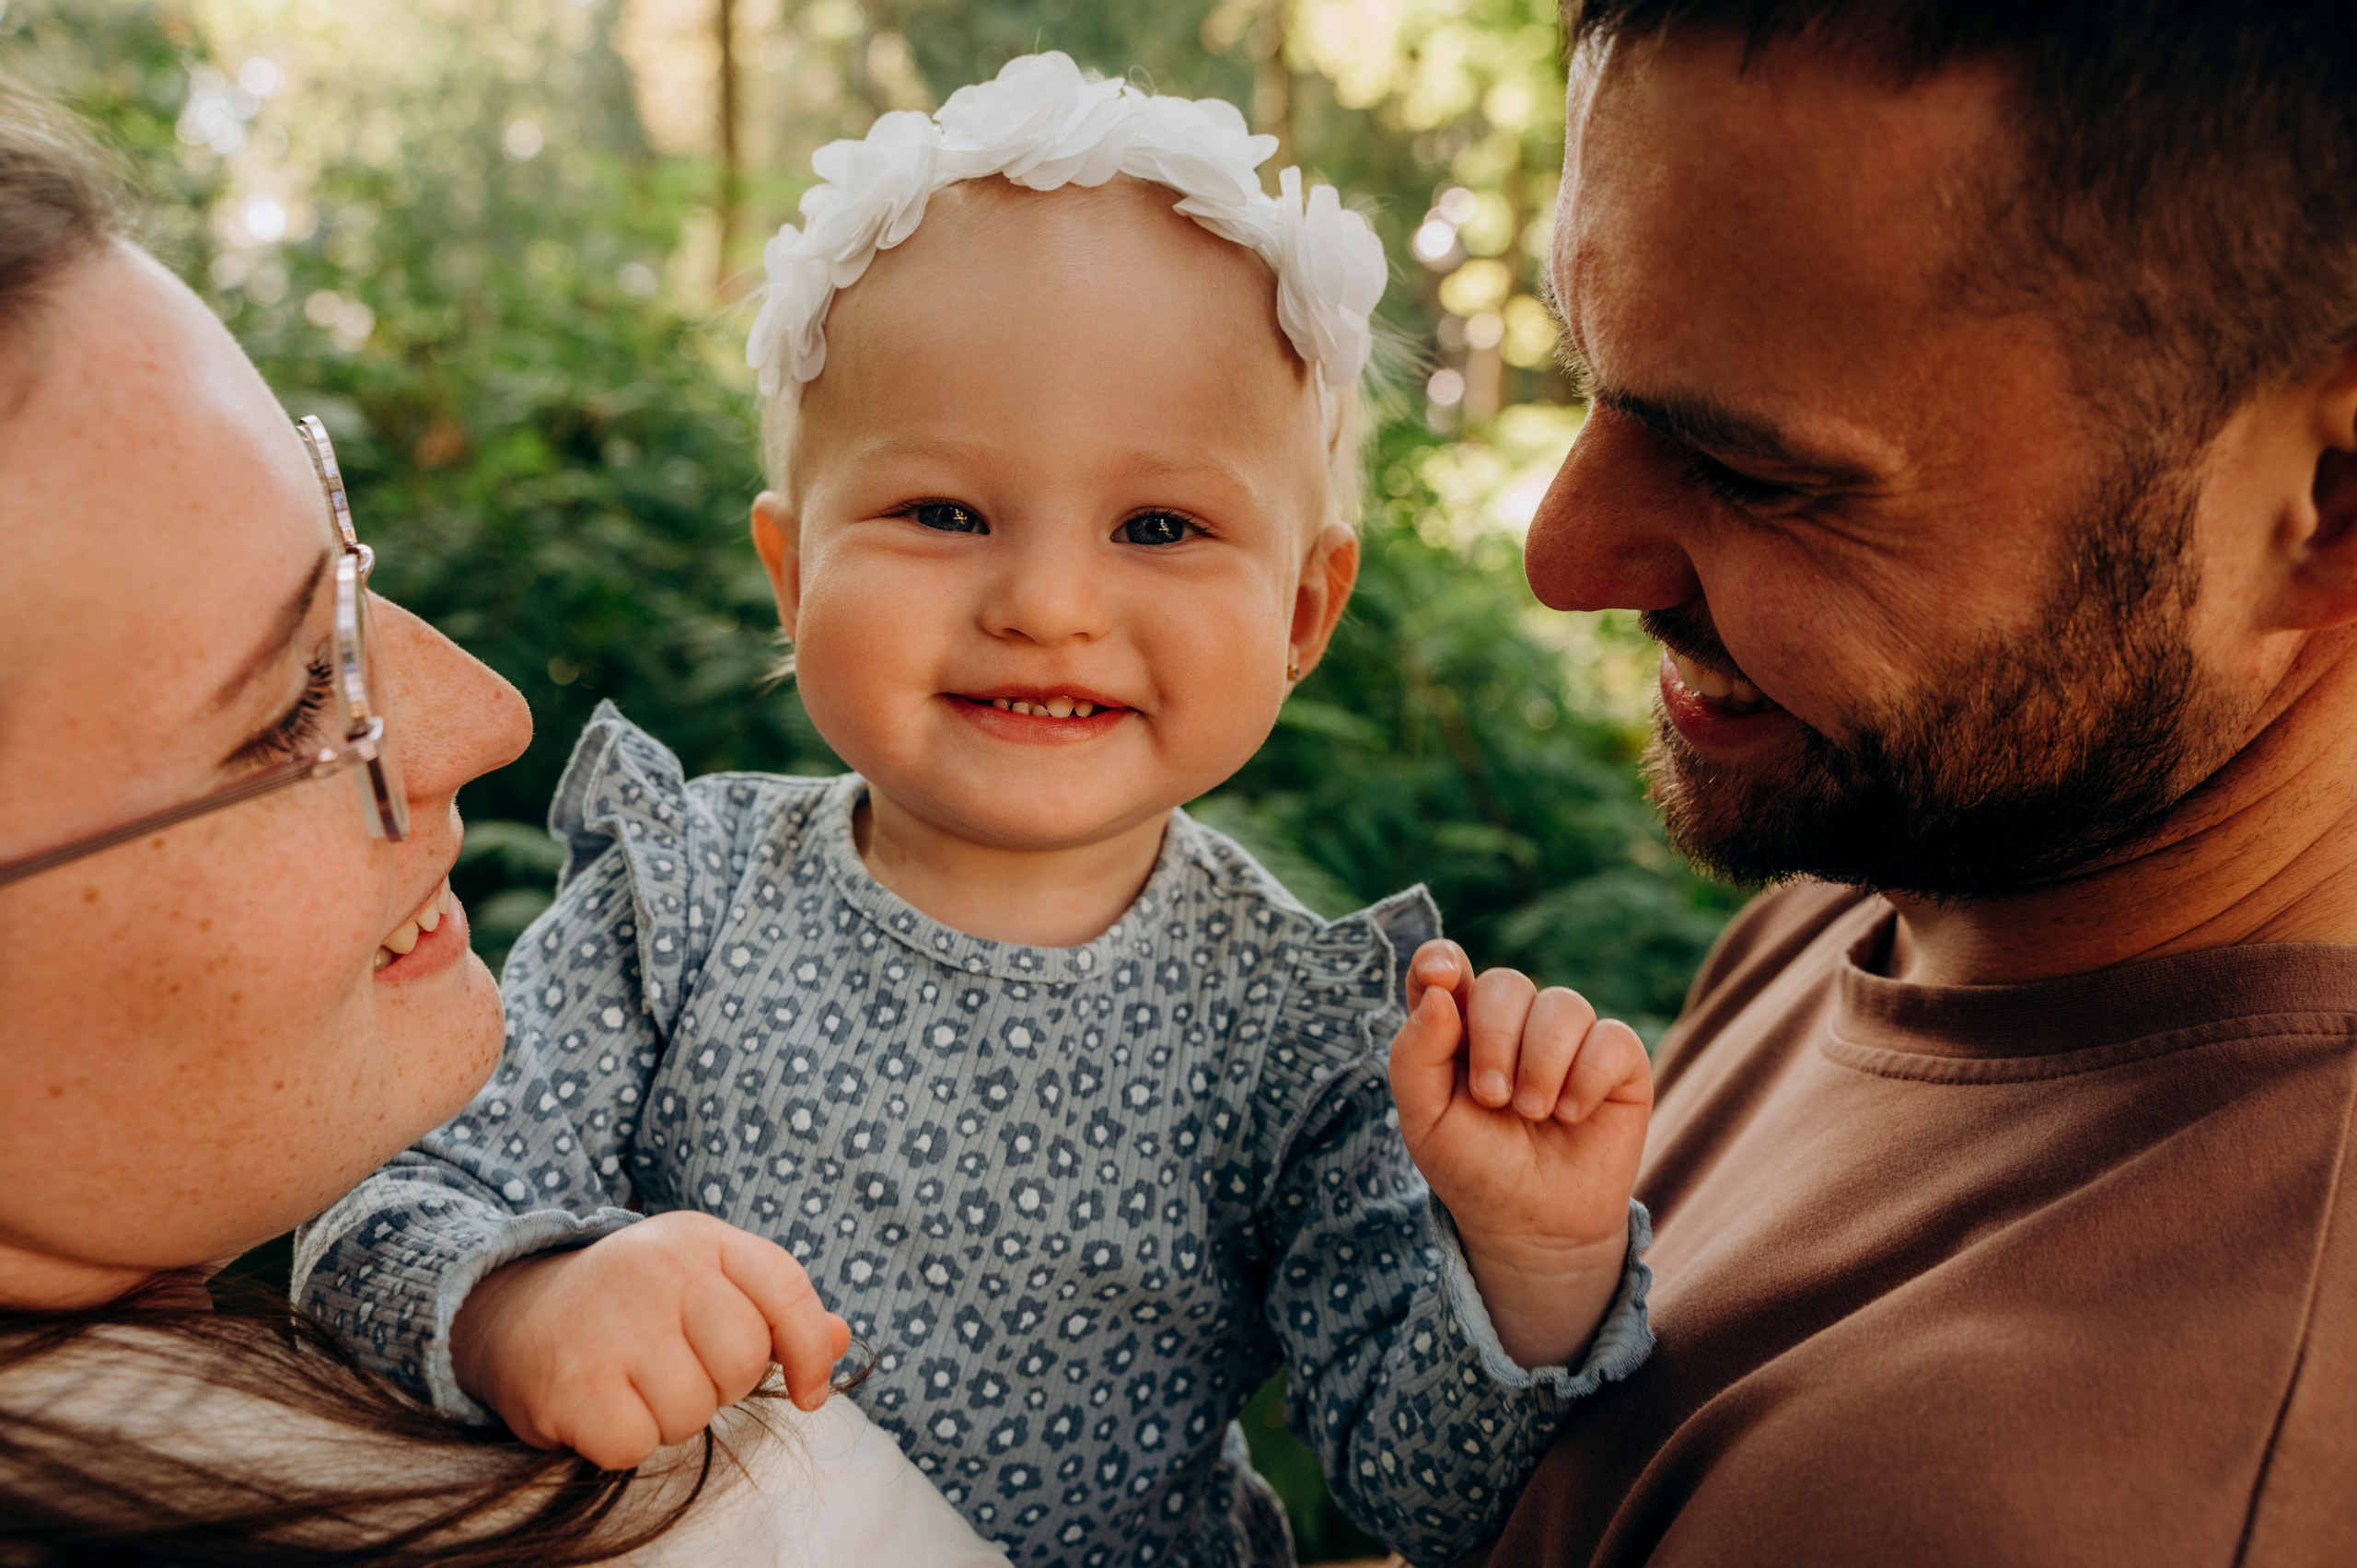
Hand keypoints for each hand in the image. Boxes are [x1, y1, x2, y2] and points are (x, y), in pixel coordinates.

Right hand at [451, 1210, 850, 1470]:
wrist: (508, 1311)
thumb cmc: (628, 1306)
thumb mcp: (703, 1283)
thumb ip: (773, 1310)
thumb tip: (841, 1338)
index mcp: (700, 1238)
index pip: (786, 1291)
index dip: (810, 1351)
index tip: (812, 1393)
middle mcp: (658, 1266)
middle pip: (742, 1362)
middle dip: (717, 1385)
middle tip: (671, 1368)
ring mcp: (612, 1320)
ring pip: (692, 1411)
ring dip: (667, 1417)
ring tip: (630, 1383)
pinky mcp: (571, 1380)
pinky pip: (637, 1444)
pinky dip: (621, 1443)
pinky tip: (597, 1406)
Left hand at [1389, 939, 1651, 1369]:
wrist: (1532, 1224)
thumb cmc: (1473, 1167)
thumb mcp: (1424, 1119)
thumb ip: (1416, 1053)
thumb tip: (1438, 990)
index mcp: (1457, 1026)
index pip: (1444, 968)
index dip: (1440, 960)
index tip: (1441, 973)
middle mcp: (1513, 1022)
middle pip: (1505, 983)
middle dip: (1496, 1038)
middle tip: (1492, 1098)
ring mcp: (1568, 1037)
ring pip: (1562, 1004)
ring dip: (1542, 1065)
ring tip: (1533, 1113)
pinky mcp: (1618, 1060)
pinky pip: (1611, 1036)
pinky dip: (1586, 1078)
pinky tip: (1572, 1116)